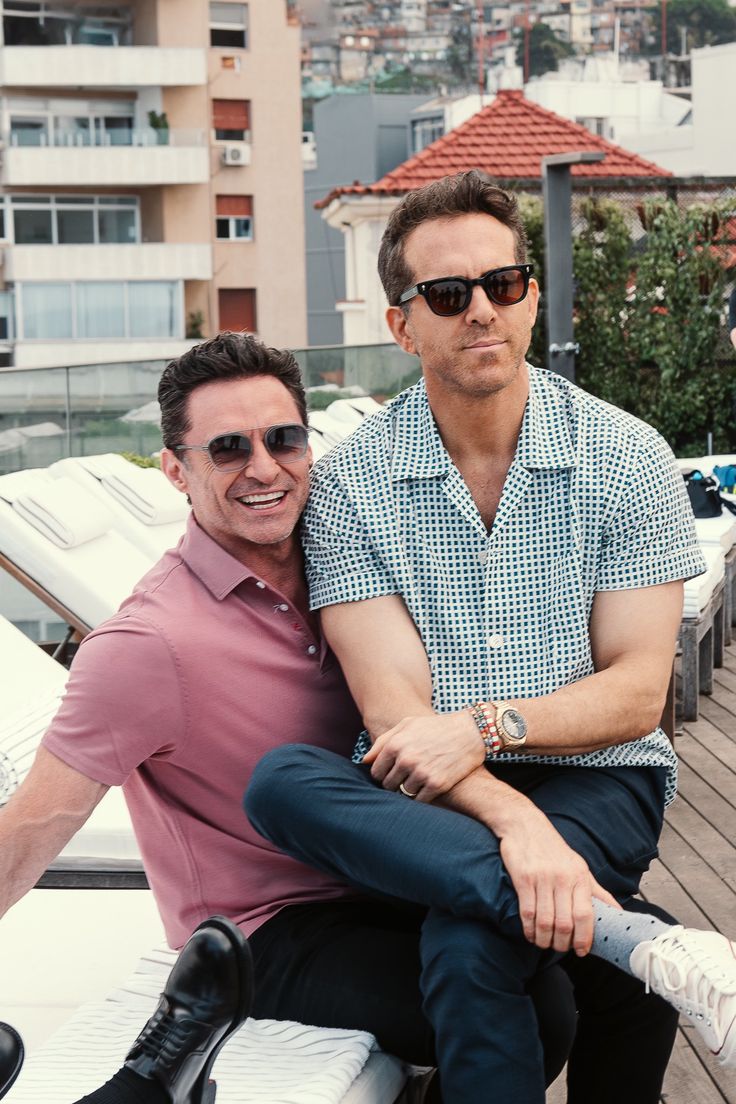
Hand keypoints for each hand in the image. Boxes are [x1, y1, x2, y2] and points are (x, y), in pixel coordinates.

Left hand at [363, 711, 484, 800]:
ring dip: (409, 790)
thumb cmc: (436, 727)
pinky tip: (429, 787)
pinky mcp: (437, 785)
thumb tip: (365, 761)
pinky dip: (422, 797)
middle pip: (388, 785)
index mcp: (395, 744)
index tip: (392, 772)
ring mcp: (421, 773)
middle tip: (407, 777)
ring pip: (403, 794)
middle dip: (395, 783)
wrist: (470, 731)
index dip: (382, 773)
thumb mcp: (408, 724)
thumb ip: (383, 741)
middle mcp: (406, 760)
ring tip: (420, 780)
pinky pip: (419, 800)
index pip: (376, 771)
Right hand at [497, 801, 619, 954]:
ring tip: (545, 943)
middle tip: (560, 948)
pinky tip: (531, 934)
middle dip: (562, 943)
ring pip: (545, 922)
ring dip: (544, 940)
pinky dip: (528, 930)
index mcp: (580, 877)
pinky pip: (527, 913)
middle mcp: (562, 878)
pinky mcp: (523, 879)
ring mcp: (541, 878)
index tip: (581, 951)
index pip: (585, 915)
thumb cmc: (554, 850)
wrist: (525, 825)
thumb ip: (597, 892)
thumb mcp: (580, 868)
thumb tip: (619, 914)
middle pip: (564, 923)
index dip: (584, 938)